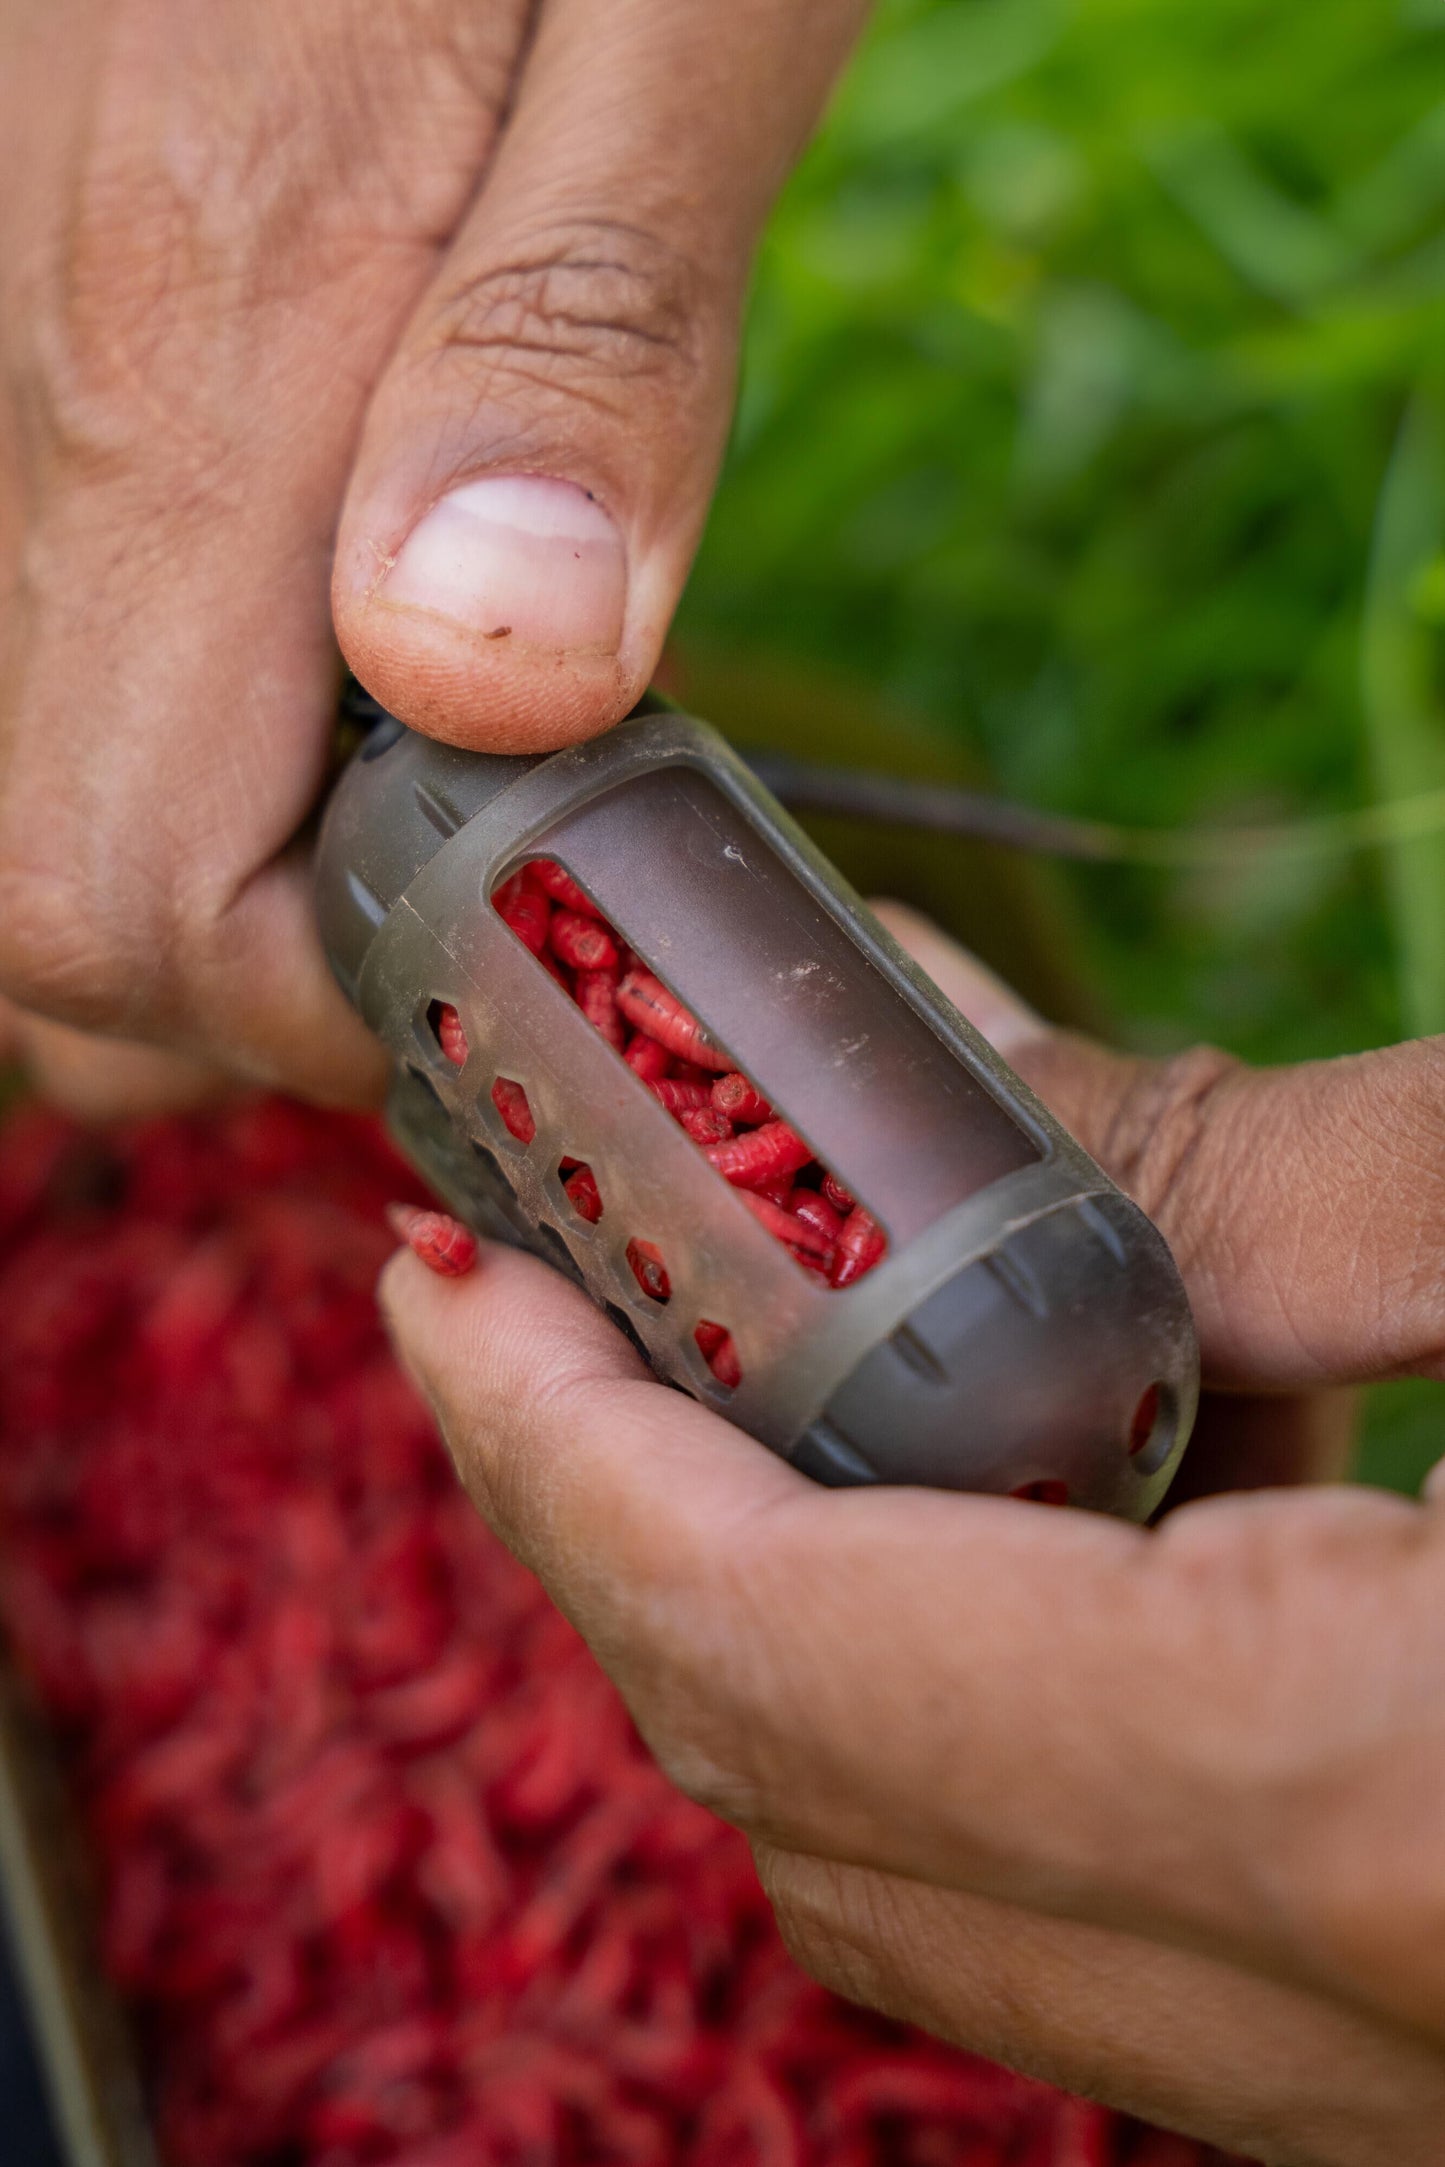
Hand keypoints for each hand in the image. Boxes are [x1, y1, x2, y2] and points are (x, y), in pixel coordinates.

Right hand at [0, 0, 866, 1108]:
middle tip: (464, 927)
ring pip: (0, 788)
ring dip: (177, 887)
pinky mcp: (7, 311)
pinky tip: (285, 682)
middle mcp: (40, 389)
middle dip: (238, 994)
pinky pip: (19, 628)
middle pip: (36, 896)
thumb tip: (491, 675)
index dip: (326, 1011)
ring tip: (385, 837)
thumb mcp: (686, 8)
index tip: (505, 966)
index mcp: (213, 355)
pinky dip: (129, 742)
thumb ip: (589, 346)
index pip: (138, 897)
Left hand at [381, 909, 1444, 2165]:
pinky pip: (1092, 1911)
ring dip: (788, 1612)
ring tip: (760, 1369)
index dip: (565, 1458)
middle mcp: (1344, 2022)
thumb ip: (1330, 1176)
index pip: (786, 1653)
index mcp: (1371, 1808)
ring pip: (924, 1876)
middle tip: (555, 1302)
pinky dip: (978, 1700)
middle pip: (808, 1786)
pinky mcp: (1423, 2040)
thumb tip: (991, 1047)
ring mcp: (1376, 2078)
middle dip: (625, 1529)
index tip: (452, 1287)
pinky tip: (1041, 1509)